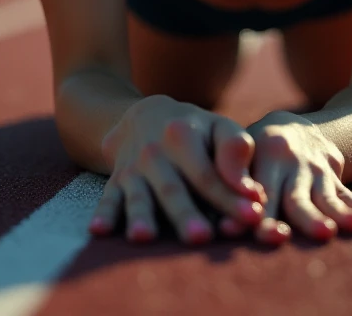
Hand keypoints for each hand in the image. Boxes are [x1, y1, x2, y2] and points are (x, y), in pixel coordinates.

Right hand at [89, 94, 267, 245]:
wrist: (145, 116)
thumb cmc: (195, 130)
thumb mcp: (219, 127)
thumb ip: (236, 151)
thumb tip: (251, 190)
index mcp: (184, 135)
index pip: (208, 174)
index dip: (230, 197)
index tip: (253, 217)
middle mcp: (156, 152)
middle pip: (173, 189)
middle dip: (186, 214)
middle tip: (201, 237)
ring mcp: (133, 169)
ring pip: (138, 196)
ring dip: (141, 217)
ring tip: (144, 236)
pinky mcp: (116, 182)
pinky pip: (107, 198)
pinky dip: (103, 214)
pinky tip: (99, 230)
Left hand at [216, 110, 351, 244]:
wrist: (294, 128)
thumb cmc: (255, 151)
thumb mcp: (241, 153)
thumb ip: (232, 181)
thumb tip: (224, 224)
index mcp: (266, 157)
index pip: (262, 192)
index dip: (261, 216)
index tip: (263, 235)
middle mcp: (293, 164)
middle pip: (299, 199)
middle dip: (307, 218)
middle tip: (320, 233)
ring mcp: (317, 171)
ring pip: (328, 198)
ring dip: (342, 214)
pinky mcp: (334, 178)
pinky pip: (350, 196)